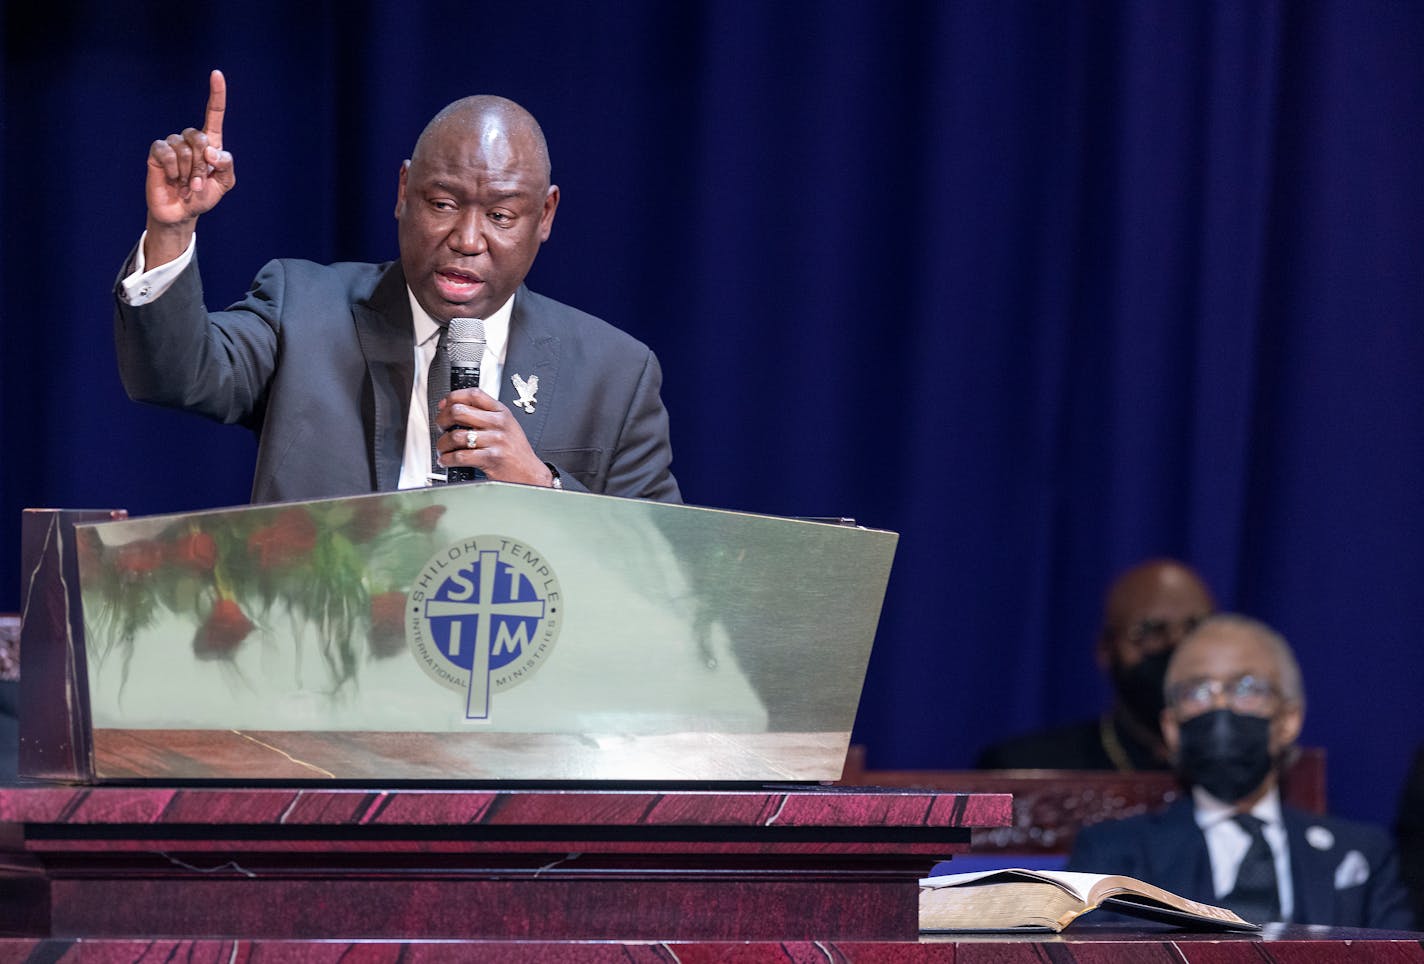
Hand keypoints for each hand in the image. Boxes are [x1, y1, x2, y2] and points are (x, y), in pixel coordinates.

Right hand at [143, 70, 234, 265]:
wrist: (182, 213)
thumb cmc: (204, 197)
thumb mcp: (224, 183)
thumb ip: (226, 165)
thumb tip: (211, 150)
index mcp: (210, 143)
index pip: (214, 114)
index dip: (216, 94)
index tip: (216, 73)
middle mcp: (190, 140)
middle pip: (199, 138)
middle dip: (202, 166)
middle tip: (199, 184)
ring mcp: (172, 145)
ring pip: (184, 149)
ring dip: (189, 172)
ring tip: (186, 184)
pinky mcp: (157, 153)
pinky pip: (166, 151)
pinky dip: (173, 169)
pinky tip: (173, 179)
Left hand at [435, 388, 555, 486]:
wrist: (529, 473)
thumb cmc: (515, 451)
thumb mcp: (506, 425)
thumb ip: (484, 414)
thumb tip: (451, 407)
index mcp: (501, 412)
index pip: (473, 394)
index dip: (453, 397)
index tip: (444, 406)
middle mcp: (498, 424)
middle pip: (459, 411)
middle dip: (442, 420)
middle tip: (440, 428)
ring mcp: (495, 441)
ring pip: (456, 436)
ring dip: (442, 444)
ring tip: (442, 449)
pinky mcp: (490, 459)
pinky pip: (460, 456)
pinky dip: (447, 459)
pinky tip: (446, 461)